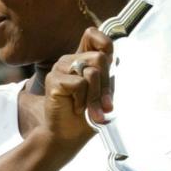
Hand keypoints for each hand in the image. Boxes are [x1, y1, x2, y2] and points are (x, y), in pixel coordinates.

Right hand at [43, 27, 113, 142]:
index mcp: (83, 59)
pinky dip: (83, 100)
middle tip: (103, 104)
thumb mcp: (104, 92)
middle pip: (100, 58)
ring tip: (90, 109)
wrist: (69, 136)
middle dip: (106, 85)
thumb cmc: (89, 114)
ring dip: (95, 96)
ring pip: (92, 72)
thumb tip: (116, 60)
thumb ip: (108, 74)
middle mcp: (70, 60)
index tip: (110, 64)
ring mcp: (60, 68)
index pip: (92, 34)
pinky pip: (79, 84)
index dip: (104, 44)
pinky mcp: (54, 80)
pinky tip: (76, 108)